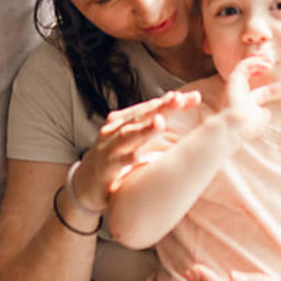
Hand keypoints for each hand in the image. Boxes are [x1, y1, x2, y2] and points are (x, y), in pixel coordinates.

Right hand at [82, 89, 202, 205]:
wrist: (85, 183)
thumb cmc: (116, 156)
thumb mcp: (135, 139)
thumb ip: (155, 125)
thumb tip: (183, 107)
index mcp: (126, 120)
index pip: (152, 107)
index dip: (172, 102)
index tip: (194, 97)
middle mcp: (117, 129)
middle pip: (142, 116)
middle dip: (161, 107)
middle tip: (178, 99)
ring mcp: (110, 148)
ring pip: (129, 135)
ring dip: (144, 129)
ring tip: (160, 122)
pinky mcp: (106, 169)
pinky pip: (119, 163)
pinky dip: (131, 160)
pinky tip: (144, 158)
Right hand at [219, 57, 280, 142]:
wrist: (237, 126)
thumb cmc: (248, 126)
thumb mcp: (260, 118)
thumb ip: (263, 113)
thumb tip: (266, 110)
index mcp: (243, 104)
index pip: (255, 92)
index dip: (267, 88)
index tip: (278, 86)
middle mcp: (237, 92)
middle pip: (247, 74)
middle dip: (259, 65)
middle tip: (272, 63)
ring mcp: (234, 85)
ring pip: (244, 66)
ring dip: (258, 60)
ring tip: (270, 61)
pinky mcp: (234, 78)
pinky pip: (244, 65)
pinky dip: (255, 62)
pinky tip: (267, 66)